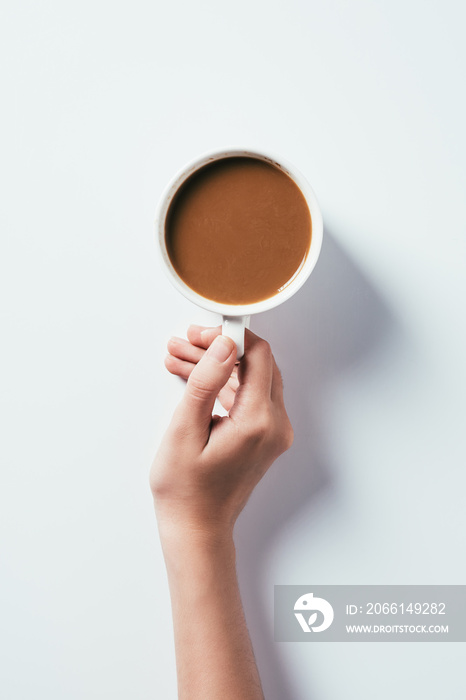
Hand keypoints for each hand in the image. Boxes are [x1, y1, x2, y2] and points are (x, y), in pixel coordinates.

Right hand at [150, 325, 292, 539]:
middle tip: (185, 343)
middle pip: (255, 365)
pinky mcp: (263, 437)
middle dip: (218, 349)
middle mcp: (274, 425)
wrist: (197, 528)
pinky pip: (247, 399)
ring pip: (249, 380)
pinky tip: (192, 379)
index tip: (203, 332)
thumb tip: (224, 345)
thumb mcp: (185, 431)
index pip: (258, 356)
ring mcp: (272, 433)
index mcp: (258, 421)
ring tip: (179, 359)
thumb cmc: (186, 490)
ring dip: (216, 366)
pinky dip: (222, 386)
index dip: (230, 336)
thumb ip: (206, 382)